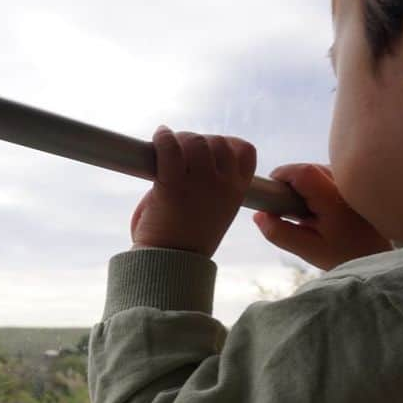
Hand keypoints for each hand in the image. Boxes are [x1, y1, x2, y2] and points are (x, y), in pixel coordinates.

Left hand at [130, 126, 256, 256]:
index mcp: (237, 192)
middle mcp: (223, 185)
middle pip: (216, 142)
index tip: (208, 151)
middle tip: (179, 151)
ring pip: (195, 142)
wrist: (169, 265)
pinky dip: (163, 138)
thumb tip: (183, 157)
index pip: (244, 151)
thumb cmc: (184, 241)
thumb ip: (207, 183)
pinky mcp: (173, 186)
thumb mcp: (211, 210)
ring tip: (166, 147)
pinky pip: (169, 149)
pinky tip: (159, 136)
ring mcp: (200, 184)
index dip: (225, 143)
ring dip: (180, 139)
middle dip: (197, 140)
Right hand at [252, 164, 389, 270]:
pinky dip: (318, 185)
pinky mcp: (357, 182)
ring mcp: (354, 181)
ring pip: (319, 170)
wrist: (378, 254)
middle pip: (309, 168)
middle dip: (291, 183)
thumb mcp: (308, 250)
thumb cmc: (344, 254)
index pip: (303, 172)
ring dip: (305, 185)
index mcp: (333, 199)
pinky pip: (329, 174)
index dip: (282, 175)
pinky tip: (322, 206)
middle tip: (288, 209)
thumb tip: (259, 215)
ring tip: (307, 211)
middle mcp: (346, 184)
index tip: (271, 192)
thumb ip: (280, 234)